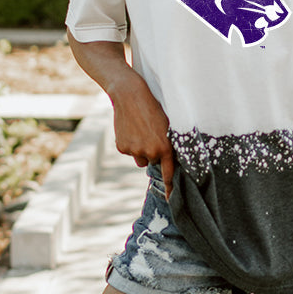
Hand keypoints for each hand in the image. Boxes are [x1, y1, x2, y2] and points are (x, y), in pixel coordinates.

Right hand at [111, 77, 174, 197]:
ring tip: (140, 129)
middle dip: (152, 152)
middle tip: (150, 133)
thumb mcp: (167, 124)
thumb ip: (168, 143)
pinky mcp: (122, 147)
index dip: (169, 188)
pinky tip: (130, 128)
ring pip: (140, 157)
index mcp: (164, 148)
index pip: (168, 173)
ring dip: (141, 149)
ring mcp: (134, 151)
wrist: (130, 94)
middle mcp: (150, 152)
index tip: (171, 199)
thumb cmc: (153, 107)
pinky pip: (129, 151)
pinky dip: (129, 143)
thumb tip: (168, 159)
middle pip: (152, 162)